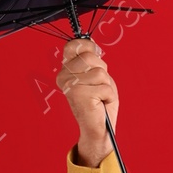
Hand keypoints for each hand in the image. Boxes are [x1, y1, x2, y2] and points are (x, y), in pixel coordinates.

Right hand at [57, 35, 117, 165]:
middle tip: (98, 86)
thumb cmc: (100, 103)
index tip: (94, 60)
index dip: (88, 48)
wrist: (99, 129)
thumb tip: (90, 43)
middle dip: (102, 70)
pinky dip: (108, 96)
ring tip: (100, 96)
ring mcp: (69, 86)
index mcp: (65, 70)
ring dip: (106, 85)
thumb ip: (92, 59)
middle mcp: (63, 77)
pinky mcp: (78, 95)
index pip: (74, 45)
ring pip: (99, 71)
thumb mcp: (96, 75)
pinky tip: (100, 104)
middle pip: (90, 56)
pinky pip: (104, 86)